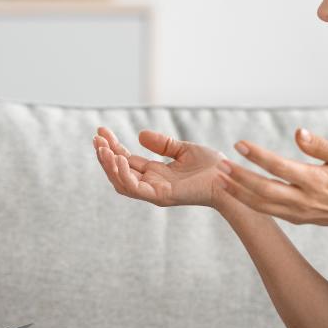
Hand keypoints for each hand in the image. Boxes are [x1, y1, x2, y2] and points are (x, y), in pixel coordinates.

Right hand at [93, 126, 227, 207]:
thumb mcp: (183, 149)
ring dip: (108, 166)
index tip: (101, 131)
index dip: (112, 146)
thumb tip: (140, 134)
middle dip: (105, 156)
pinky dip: (123, 174)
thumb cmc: (212, 167)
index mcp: (155, 174)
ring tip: (102, 148)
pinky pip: (134, 188)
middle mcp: (151, 184)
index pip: (125, 160)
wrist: (230, 178)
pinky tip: (118, 158)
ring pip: (121, 182)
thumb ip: (163, 144)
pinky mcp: (161, 196)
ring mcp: (154, 192)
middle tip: (96, 138)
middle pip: (118, 172)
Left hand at [215, 128, 327, 230]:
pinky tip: (235, 191)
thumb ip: (321, 145)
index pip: (280, 167)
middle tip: (221, 164)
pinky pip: (267, 211)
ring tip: (220, 178)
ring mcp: (298, 213)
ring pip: (261, 205)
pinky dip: (248, 202)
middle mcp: (304, 200)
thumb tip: (298, 132)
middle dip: (239, 178)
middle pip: (264, 190)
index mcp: (316, 181)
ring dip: (238, 192)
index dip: (258, 156)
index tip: (240, 144)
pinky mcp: (296, 219)